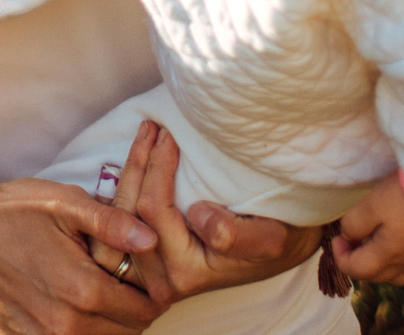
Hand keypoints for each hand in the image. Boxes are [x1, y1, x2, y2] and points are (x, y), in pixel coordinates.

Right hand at [0, 175, 163, 334]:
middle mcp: (65, 323)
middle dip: (132, 309)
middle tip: (122, 281)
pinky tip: (67, 304)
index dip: (152, 293)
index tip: (147, 277)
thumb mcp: (67, 204)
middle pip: (127, 332)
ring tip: (96, 291)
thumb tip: (151, 239)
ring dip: (107, 323)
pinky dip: (75, 330)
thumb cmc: (17, 211)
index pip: (144, 310)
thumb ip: (112, 223)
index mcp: (84, 289)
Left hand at [93, 121, 319, 301]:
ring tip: (147, 132)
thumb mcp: (271, 239)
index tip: (171, 133)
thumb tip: (199, 216)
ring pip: (120, 214)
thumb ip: (237, 236)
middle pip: (130, 211)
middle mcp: (161, 278)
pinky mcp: (147, 258)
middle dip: (139, 162)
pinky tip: (141, 155)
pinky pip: (123, 219)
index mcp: (186, 273)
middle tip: (154, 124)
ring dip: (132, 169)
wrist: (283, 248)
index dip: (158, 167)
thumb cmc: (280, 238)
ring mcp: (149, 270)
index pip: (154, 211)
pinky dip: (130, 183)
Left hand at [328, 171, 403, 286]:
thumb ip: (354, 224)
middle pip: (375, 276)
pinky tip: (399, 242)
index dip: (340, 256)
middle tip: (351, 239)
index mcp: (388, 256)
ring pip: (396, 276)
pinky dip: (399, 260)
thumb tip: (348, 236)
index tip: (337, 237)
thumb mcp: (372, 204)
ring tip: (373, 243)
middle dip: (358, 261)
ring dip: (379, 265)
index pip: (356, 270)